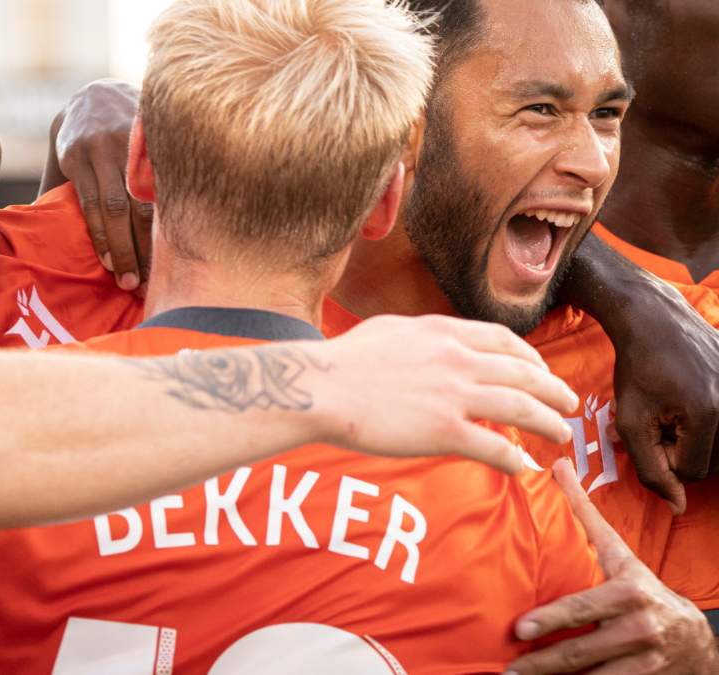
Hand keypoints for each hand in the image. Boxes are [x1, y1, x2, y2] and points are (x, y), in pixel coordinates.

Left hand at [43, 78, 150, 292]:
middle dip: (128, 248)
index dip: (104, 238)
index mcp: (78, 154)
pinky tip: (175, 240)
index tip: (111, 270)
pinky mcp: (156, 143)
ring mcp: (136, 143)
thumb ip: (54, 197)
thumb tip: (33, 247)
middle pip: (121, 205)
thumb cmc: (76, 145)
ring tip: (154, 271)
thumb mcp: (62, 163)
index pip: (94, 203)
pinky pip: (164, 183)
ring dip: (151, 239)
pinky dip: (168, 214)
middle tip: (134, 284)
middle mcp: (107, 147)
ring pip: (146, 198)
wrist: (98, 95)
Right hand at [319, 314, 577, 472]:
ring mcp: (455, 396)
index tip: (542, 370)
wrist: (321, 388)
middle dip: (554, 391)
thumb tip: (432, 338)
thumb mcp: (390, 328)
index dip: (532, 358)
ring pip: (522, 409)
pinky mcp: (445, 432)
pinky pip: (495, 447)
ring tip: (561, 434)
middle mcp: (459, 360)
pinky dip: (515, 459)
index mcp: (445, 332)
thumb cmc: (343, 361)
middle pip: (524, 375)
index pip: (505, 342)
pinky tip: (523, 467)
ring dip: (548, 423)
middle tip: (570, 404)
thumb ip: (421, 334)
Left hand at [505, 459, 717, 674]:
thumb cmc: (640, 587)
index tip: (521, 628)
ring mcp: (644, 657)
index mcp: (629, 590)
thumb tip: (558, 464)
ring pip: (591, 674)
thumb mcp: (619, 552)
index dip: (554, 618)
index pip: (584, 606)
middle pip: (583, 647)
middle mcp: (639, 625)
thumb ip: (586, 513)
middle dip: (545, 660)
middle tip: (511, 667)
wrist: (692, 637)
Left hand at [610, 282, 718, 513]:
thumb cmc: (637, 369)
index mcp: (709, 414)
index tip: (649, 429)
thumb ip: (650, 469)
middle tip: (662, 420)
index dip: (663, 457)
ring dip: (696, 437)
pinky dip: (710, 421)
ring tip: (675, 411)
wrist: (656, 321)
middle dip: (683, 448)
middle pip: (714, 462)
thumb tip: (679, 508)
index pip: (691, 472)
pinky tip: (692, 398)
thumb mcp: (630, 421)